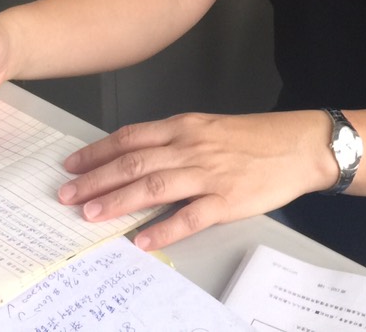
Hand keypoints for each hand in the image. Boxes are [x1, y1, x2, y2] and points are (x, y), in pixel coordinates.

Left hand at [57, 110, 338, 249]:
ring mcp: (209, 174)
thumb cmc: (255, 137)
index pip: (130, 137)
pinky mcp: (227, 200)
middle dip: (95, 180)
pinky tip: (143, 240)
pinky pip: (190, 217)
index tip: (72, 165)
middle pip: (133, 163)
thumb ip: (174, 140)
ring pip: (153, 187)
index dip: (97, 152)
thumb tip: (137, 157)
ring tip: (90, 215)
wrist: (299, 145)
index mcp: (184, 126)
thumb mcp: (209, 127)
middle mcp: (191, 147)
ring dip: (118, 202)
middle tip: (66, 195)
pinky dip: (164, 229)